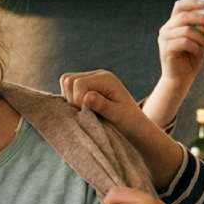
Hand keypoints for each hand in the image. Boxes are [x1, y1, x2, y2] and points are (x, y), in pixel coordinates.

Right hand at [61, 70, 187, 186]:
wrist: (137, 127)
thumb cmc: (130, 123)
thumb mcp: (118, 116)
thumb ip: (102, 105)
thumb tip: (87, 96)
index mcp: (106, 78)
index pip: (77, 83)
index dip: (77, 100)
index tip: (88, 114)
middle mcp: (98, 75)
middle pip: (68, 79)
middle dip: (72, 98)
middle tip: (86, 112)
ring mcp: (92, 81)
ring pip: (66, 83)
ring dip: (71, 99)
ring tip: (85, 112)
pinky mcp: (88, 89)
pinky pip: (69, 90)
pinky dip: (71, 100)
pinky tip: (83, 110)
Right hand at [141, 0, 203, 133]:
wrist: (181, 79)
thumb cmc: (191, 58)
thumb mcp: (200, 41)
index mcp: (173, 23)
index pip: (179, 6)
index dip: (192, 2)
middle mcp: (166, 29)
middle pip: (184, 16)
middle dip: (202, 18)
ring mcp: (164, 39)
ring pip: (186, 30)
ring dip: (202, 37)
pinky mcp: (166, 50)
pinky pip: (185, 43)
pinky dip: (197, 47)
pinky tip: (202, 53)